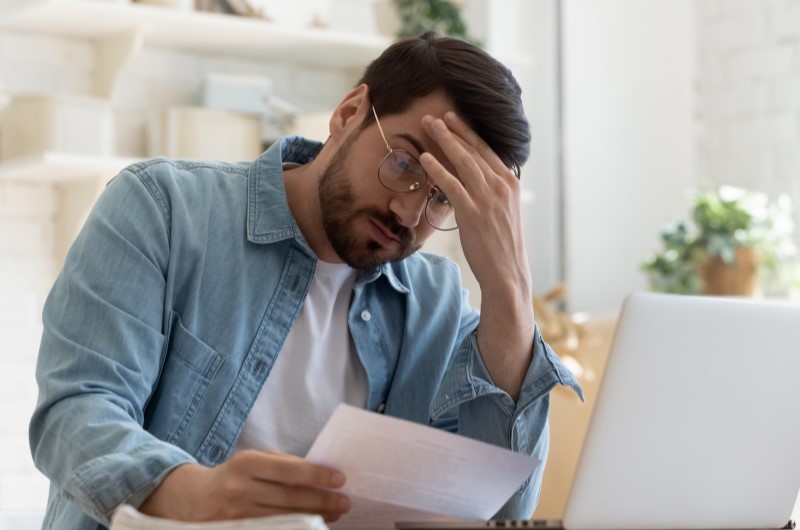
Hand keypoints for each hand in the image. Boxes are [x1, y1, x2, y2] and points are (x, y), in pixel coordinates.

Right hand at [139, 450, 349, 522]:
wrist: (190, 500)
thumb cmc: (232, 476)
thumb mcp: (252, 460)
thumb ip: (281, 464)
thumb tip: (318, 471)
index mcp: (246, 464)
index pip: (289, 471)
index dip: (317, 476)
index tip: (340, 479)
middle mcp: (240, 489)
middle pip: (290, 498)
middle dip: (322, 501)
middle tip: (345, 503)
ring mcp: (236, 516)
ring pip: (284, 519)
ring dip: (314, 518)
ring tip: (335, 515)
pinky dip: (294, 529)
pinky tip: (310, 527)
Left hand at [420, 112, 534, 399]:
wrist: (507, 273)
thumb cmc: (501, 246)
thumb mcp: (502, 212)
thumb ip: (491, 192)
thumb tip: (477, 179)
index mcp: (509, 183)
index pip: (487, 150)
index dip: (468, 132)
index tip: (454, 117)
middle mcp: (501, 186)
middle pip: (474, 150)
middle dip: (454, 129)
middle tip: (436, 114)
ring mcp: (488, 199)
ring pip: (464, 161)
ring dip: (444, 141)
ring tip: (428, 125)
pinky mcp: (473, 213)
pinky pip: (453, 185)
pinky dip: (438, 169)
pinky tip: (425, 158)